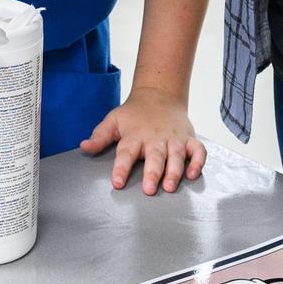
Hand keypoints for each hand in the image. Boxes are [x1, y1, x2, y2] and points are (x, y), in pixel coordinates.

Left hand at [80, 84, 206, 193]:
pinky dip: (198, 162)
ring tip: (170, 186)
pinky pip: (198, 150)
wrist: (160, 94)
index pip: (126, 153)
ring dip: (174, 171)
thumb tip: (83, 147)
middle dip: (152, 173)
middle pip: (155, 156)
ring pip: (177, 155)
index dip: (121, 168)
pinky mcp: (189, 138)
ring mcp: (174, 138)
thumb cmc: (135, 114)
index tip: (118, 183)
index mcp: (135, 135)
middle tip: (149, 189)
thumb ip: (100, 136)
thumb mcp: (113, 120)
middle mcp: (155, 138)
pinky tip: (193, 174)